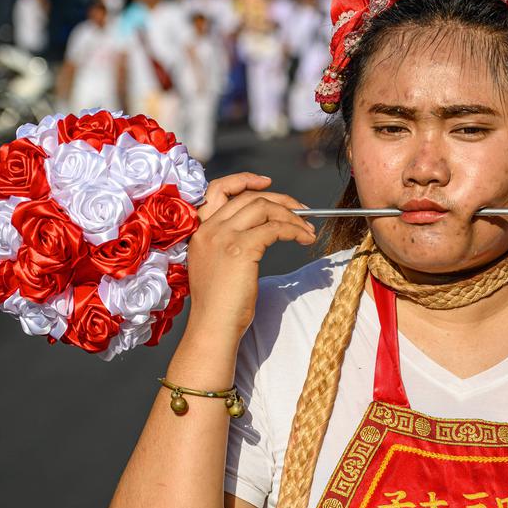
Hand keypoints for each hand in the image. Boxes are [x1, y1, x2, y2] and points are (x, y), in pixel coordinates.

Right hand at [185, 172, 316, 341]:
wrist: (213, 327)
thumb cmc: (220, 304)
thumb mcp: (219, 265)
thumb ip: (230, 243)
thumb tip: (264, 229)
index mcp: (199, 231)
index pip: (218, 189)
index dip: (244, 180)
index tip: (267, 183)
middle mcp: (209, 229)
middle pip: (249, 197)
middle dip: (281, 199)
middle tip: (303, 210)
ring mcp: (223, 237)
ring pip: (264, 207)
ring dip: (292, 215)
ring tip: (307, 230)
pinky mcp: (241, 249)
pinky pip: (275, 228)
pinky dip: (295, 230)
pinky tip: (305, 239)